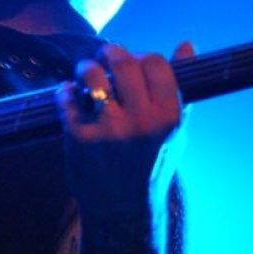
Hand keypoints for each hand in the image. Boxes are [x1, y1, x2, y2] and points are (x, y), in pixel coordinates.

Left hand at [57, 42, 193, 219]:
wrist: (124, 209)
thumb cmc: (151, 161)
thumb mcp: (174, 128)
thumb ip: (179, 86)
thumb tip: (186, 44)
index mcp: (168, 117)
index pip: (155, 62)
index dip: (143, 58)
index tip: (135, 63)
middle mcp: (141, 122)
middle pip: (123, 63)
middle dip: (111, 53)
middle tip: (106, 56)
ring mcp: (109, 130)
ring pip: (92, 75)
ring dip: (86, 67)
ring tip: (86, 72)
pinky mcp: (80, 138)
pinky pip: (67, 98)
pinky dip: (66, 92)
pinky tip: (69, 94)